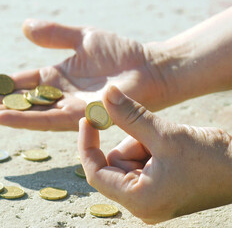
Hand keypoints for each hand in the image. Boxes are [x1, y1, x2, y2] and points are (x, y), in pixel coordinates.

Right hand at [0, 19, 166, 130]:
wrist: (149, 68)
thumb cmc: (120, 53)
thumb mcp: (82, 36)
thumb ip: (54, 34)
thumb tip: (24, 27)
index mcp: (53, 77)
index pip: (14, 84)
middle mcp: (54, 96)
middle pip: (12, 102)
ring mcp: (65, 107)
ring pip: (23, 113)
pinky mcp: (78, 116)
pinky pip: (45, 118)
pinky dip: (21, 117)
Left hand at [78, 86, 231, 223]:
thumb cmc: (211, 160)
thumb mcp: (164, 134)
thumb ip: (130, 115)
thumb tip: (104, 94)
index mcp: (139, 200)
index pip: (95, 172)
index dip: (87, 144)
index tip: (87, 119)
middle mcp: (141, 204)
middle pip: (113, 164)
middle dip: (131, 142)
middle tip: (154, 134)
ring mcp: (150, 197)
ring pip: (127, 159)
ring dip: (143, 143)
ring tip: (170, 143)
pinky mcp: (158, 188)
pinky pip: (141, 161)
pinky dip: (150, 147)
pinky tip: (172, 148)